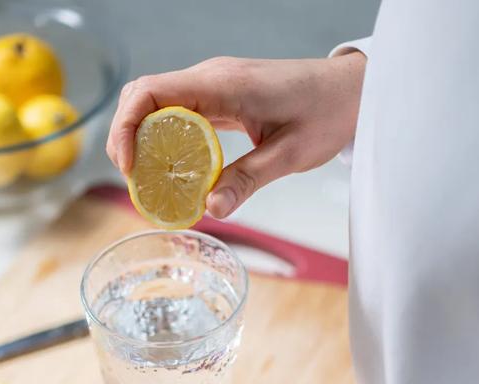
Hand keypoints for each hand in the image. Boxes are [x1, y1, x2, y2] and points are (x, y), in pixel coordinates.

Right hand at [106, 53, 366, 217]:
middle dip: (127, 137)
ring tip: (148, 179)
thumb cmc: (327, 113)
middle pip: (143, 96)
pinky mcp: (220, 95)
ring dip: (143, 137)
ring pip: (157, 103)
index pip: (151, 93)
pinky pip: (178, 111)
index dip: (126, 128)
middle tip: (135, 182)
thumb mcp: (289, 154)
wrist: (352, 90)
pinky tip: (172, 167)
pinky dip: (164, 136)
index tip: (128, 167)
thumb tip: (212, 210)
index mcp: (222, 84)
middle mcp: (211, 78)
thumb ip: (248, 180)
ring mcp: (214, 84)